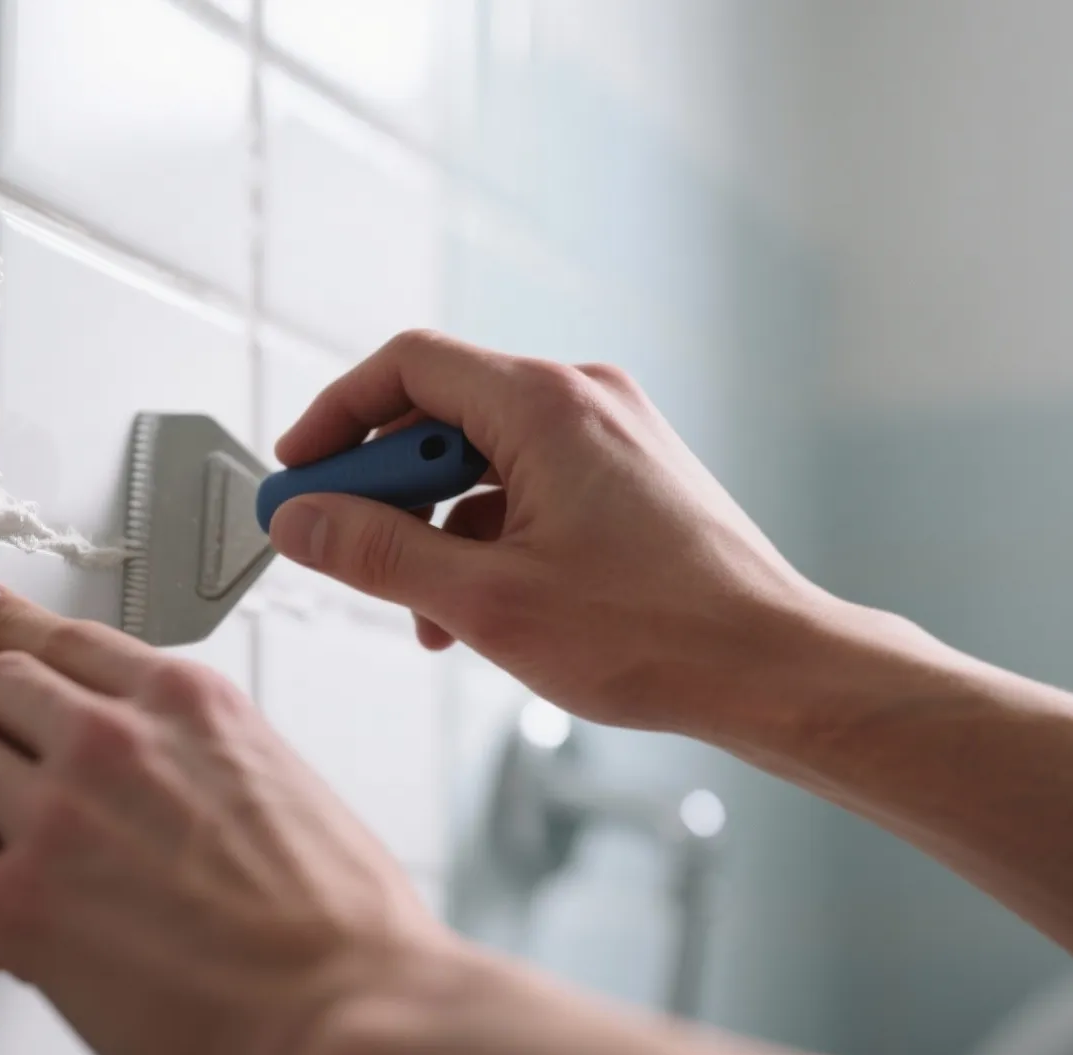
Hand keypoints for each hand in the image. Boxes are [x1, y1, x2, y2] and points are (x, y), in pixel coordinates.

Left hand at [0, 577, 458, 1054]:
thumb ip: (199, 754)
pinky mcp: (20, 899)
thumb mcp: (281, 782)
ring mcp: (59, 812)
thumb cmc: (341, 930)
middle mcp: (115, 739)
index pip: (67, 638)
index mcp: (189, 703)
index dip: (7, 627)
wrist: (348, 1015)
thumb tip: (164, 777)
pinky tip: (12, 936)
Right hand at [271, 330, 843, 734]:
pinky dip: (484, 536)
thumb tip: (300, 521)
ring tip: (419, 609)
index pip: (407, 367)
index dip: (337, 416)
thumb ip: (377, 553)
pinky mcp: (627, 477)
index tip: (298, 475)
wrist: (774, 669)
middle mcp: (582, 400)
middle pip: (442, 411)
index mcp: (546, 405)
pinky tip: (472, 611)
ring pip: (483, 457)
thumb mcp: (485, 601)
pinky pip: (526, 486)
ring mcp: (611, 437)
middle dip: (384, 485)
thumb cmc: (655, 635)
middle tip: (341, 546)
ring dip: (432, 523)